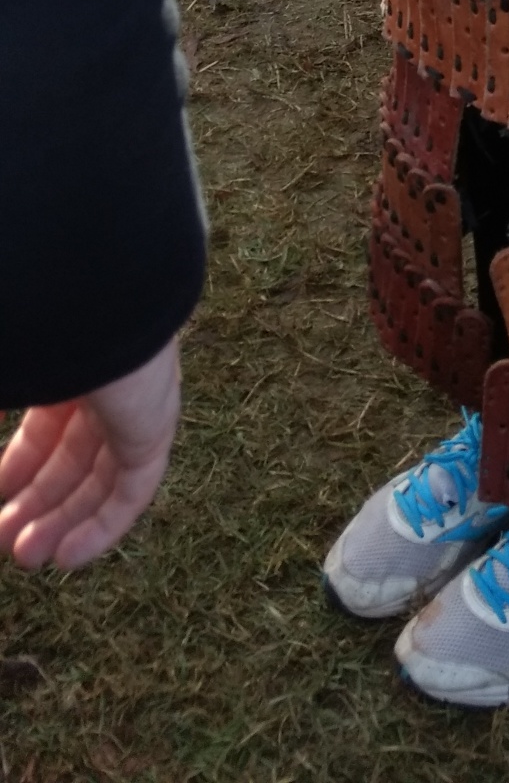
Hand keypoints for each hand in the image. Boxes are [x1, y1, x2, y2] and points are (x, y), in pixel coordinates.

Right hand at [0, 338, 180, 569]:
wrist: (87, 289)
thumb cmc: (30, 320)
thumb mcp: (5, 373)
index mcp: (66, 366)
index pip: (44, 428)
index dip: (17, 468)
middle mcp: (104, 384)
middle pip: (71, 457)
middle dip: (36, 501)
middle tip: (4, 540)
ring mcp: (133, 403)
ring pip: (101, 477)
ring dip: (64, 521)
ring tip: (26, 557)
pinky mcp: (155, 425)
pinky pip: (134, 488)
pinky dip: (105, 526)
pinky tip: (67, 557)